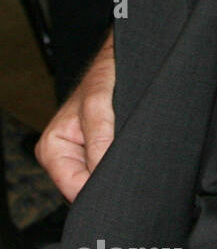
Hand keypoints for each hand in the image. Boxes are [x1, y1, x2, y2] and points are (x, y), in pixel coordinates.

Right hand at [35, 31, 115, 202]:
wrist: (117, 59)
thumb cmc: (104, 75)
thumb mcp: (98, 104)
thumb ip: (98, 139)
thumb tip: (101, 176)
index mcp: (52, 149)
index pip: (74, 188)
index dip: (99, 188)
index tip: (122, 178)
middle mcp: (62, 156)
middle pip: (85, 187)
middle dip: (108, 178)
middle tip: (130, 164)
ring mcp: (80, 155)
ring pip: (99, 177)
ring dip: (116, 168)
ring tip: (131, 149)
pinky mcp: (96, 150)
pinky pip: (108, 165)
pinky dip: (121, 160)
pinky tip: (131, 149)